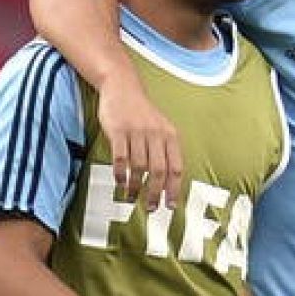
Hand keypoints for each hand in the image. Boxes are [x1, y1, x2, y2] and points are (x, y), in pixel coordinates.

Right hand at [100, 70, 182, 210]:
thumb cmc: (142, 113)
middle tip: (151, 208)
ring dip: (135, 186)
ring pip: (138, 166)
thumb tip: (168, 181)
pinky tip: (119, 182)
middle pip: (158, 171)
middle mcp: (156, 134)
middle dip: (155, 193)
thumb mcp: (161, 128)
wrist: (122, 87)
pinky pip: (120, 157)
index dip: (174, 188)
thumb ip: (165, 151)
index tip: (171, 205)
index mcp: (170, 136)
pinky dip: (120, 173)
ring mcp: (137, 132)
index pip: (176, 167)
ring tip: (131, 197)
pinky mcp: (118, 131)